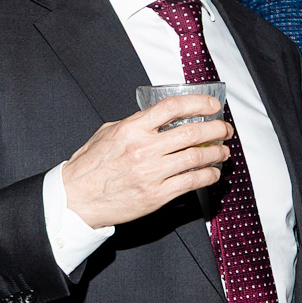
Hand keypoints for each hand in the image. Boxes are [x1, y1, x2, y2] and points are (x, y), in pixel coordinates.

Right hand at [61, 99, 232, 229]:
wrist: (76, 199)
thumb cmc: (90, 167)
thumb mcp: (108, 133)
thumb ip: (135, 124)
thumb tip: (160, 118)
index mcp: (132, 129)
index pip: (172, 107)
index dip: (198, 103)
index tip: (212, 105)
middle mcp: (143, 149)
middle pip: (191, 132)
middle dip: (216, 129)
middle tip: (225, 130)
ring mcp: (151, 173)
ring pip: (196, 157)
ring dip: (216, 153)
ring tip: (223, 151)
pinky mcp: (156, 195)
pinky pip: (191, 182)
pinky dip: (208, 176)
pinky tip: (212, 172)